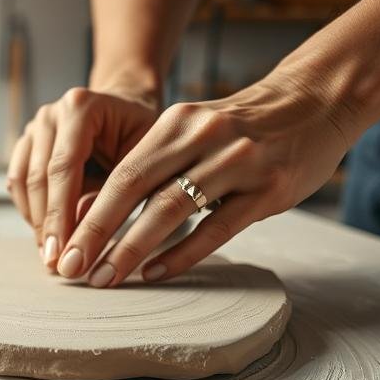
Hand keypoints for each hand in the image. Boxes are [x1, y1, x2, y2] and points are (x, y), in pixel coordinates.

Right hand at [6, 86, 159, 261]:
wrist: (127, 109)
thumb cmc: (140, 133)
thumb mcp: (142, 159)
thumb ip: (116, 191)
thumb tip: (83, 233)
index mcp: (81, 107)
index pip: (63, 167)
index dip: (60, 213)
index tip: (63, 252)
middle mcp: (51, 113)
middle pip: (38, 177)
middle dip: (47, 224)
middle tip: (55, 263)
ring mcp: (34, 127)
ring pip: (23, 182)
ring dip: (35, 221)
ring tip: (50, 255)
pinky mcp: (25, 145)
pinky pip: (18, 183)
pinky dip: (29, 211)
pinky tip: (45, 236)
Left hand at [52, 75, 355, 286]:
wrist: (316, 102)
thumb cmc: (240, 128)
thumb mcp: (192, 131)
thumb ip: (150, 166)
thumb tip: (87, 212)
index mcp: (175, 122)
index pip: (120, 173)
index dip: (88, 212)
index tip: (63, 246)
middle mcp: (202, 137)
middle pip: (134, 189)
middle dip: (96, 233)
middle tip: (72, 269)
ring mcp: (237, 162)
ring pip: (171, 210)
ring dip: (131, 248)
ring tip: (105, 277)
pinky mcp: (268, 188)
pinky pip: (216, 228)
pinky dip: (181, 253)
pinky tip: (154, 274)